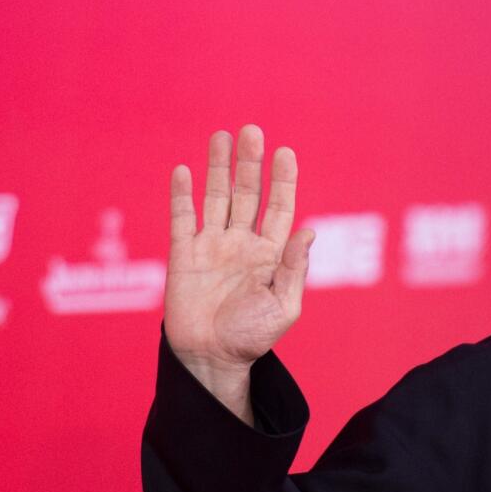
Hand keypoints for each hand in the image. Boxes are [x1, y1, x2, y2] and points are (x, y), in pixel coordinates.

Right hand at [163, 126, 313, 413]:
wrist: (211, 359)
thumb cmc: (253, 338)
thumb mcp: (284, 307)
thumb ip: (295, 269)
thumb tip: (308, 231)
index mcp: (270, 254)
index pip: (278, 208)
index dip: (282, 180)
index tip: (285, 153)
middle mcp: (241, 244)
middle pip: (247, 194)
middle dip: (250, 164)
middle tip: (252, 132)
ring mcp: (212, 246)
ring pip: (215, 198)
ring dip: (218, 168)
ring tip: (222, 137)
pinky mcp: (183, 255)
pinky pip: (182, 219)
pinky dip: (182, 195)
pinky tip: (184, 171)